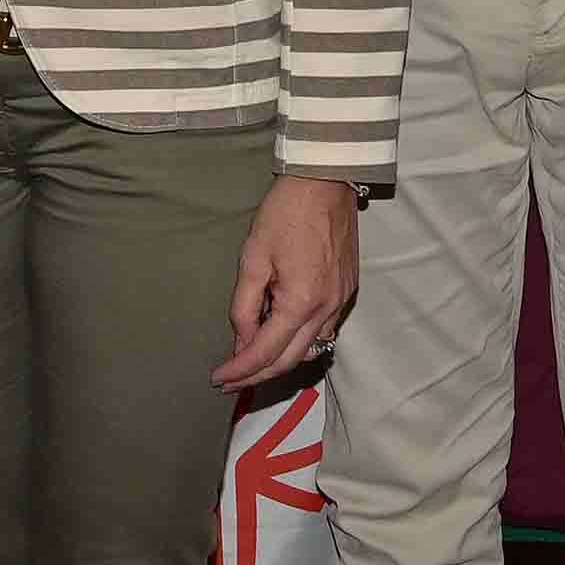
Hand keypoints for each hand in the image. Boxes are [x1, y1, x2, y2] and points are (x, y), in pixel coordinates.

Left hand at [212, 174, 362, 390]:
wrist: (324, 183)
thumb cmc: (284, 214)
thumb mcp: (252, 258)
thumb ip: (245, 306)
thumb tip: (242, 341)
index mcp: (301, 303)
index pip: (266, 352)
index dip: (240, 370)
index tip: (218, 379)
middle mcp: (326, 310)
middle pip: (290, 361)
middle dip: (257, 375)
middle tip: (229, 380)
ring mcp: (341, 302)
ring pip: (309, 350)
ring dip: (279, 361)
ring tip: (250, 363)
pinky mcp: (347, 292)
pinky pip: (322, 331)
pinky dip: (298, 341)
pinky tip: (279, 336)